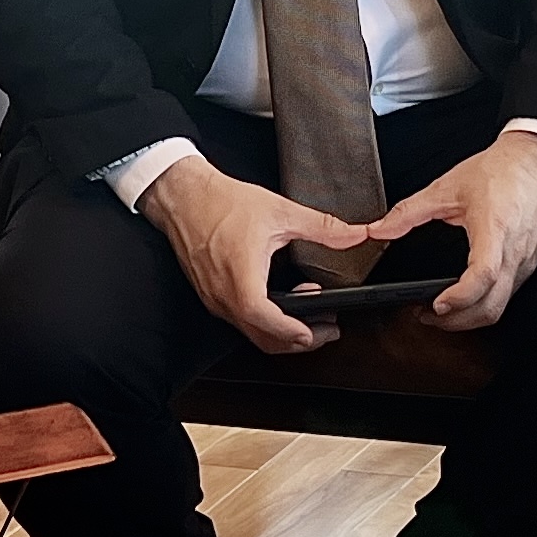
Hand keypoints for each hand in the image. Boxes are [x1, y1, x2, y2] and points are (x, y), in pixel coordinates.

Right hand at [139, 157, 369, 352]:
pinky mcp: (211, 296)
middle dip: (299, 340)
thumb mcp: (279, 211)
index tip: (321, 330)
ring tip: (309, 309)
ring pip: (252, 333)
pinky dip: (264, 320)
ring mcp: (215, 299)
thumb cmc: (220, 202)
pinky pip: (240, 321)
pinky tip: (282, 299)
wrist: (182, 196)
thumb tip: (354, 235)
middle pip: (264, 339)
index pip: (269, 323)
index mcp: (241, 279)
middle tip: (327, 328)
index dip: (297, 333)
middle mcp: (224, 297)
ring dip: (282, 331)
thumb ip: (322, 227)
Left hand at [370, 126, 536, 330]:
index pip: (483, 277)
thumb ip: (409, 211)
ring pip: (501, 306)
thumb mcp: (448, 187)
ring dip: (471, 317)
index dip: (460, 298)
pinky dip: (484, 304)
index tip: (436, 304)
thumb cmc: (501, 170)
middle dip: (458, 321)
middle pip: (492, 306)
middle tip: (428, 316)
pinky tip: (465, 296)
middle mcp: (515, 252)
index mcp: (495, 230)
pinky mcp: (529, 263)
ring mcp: (526, 261)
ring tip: (442, 310)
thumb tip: (379, 229)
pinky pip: (508, 295)